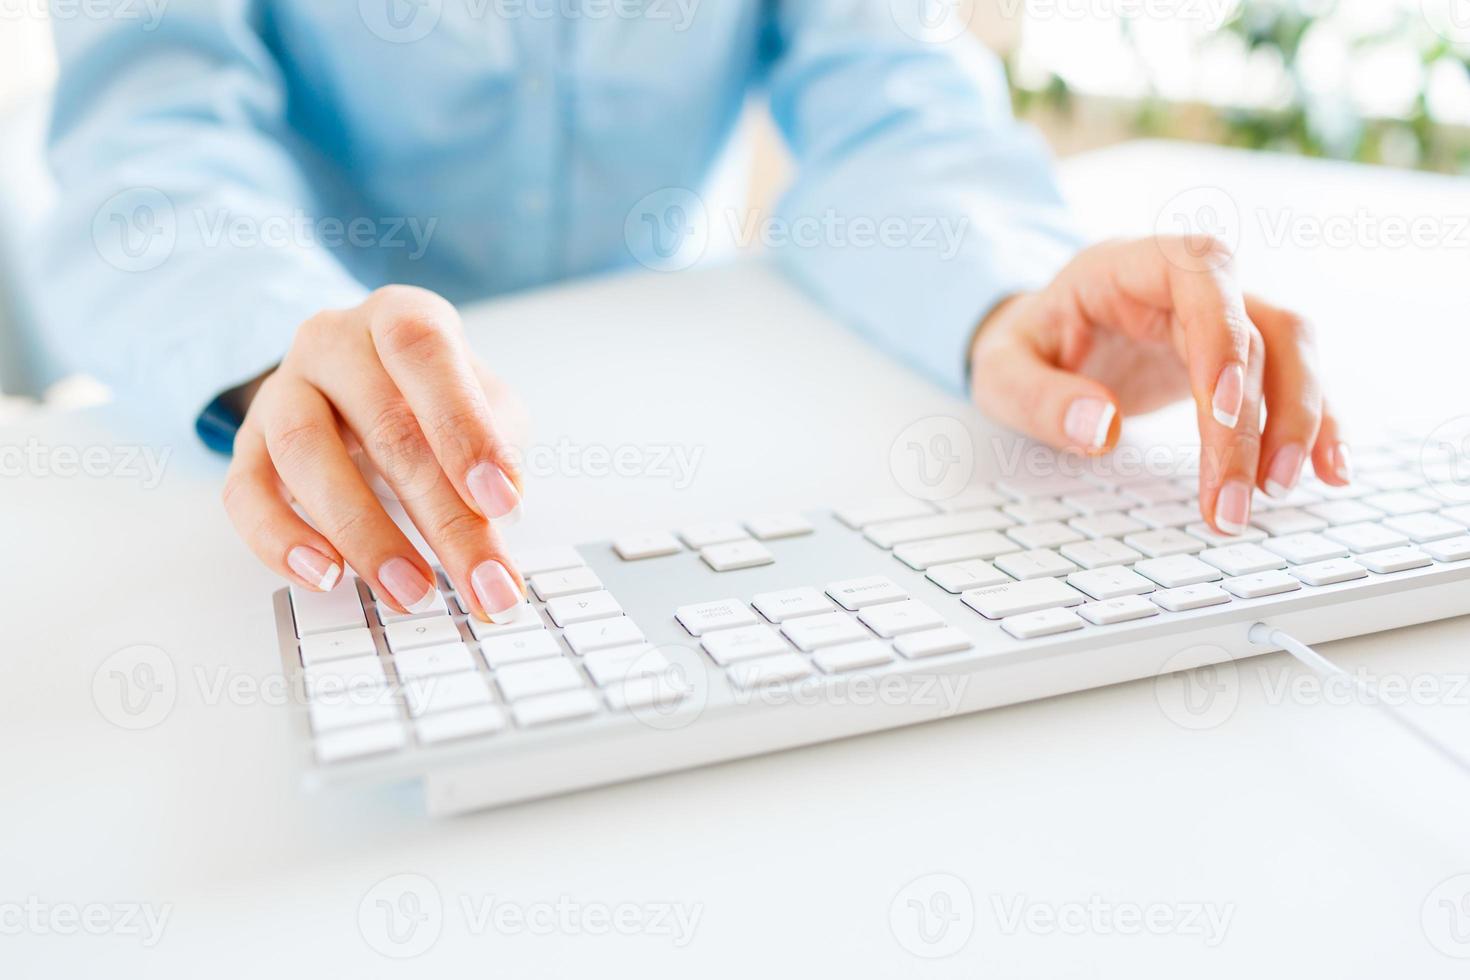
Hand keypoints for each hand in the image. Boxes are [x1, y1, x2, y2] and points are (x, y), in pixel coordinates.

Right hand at [222, 285, 527, 618]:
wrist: (355, 385)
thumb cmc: (435, 398)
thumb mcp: (488, 405)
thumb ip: (501, 445)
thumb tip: (502, 508)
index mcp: (400, 317)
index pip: (425, 354)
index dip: (463, 427)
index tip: (500, 503)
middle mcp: (333, 341)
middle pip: (383, 424)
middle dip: (443, 518)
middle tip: (482, 584)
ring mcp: (282, 391)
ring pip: (306, 455)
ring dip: (364, 534)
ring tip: (411, 592)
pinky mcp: (247, 445)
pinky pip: (246, 492)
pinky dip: (280, 540)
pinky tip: (325, 577)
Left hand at [969, 237, 1350, 535]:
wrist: (1038, 342)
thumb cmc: (1023, 348)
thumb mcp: (1000, 372)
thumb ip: (1039, 397)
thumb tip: (1099, 428)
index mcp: (1129, 265)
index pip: (1201, 275)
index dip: (1223, 337)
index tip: (1224, 411)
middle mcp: (1187, 284)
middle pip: (1256, 328)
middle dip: (1259, 416)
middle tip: (1240, 494)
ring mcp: (1221, 318)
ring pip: (1290, 353)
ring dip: (1297, 422)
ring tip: (1275, 490)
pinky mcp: (1238, 358)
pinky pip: (1293, 381)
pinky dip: (1316, 424)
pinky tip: (1329, 472)